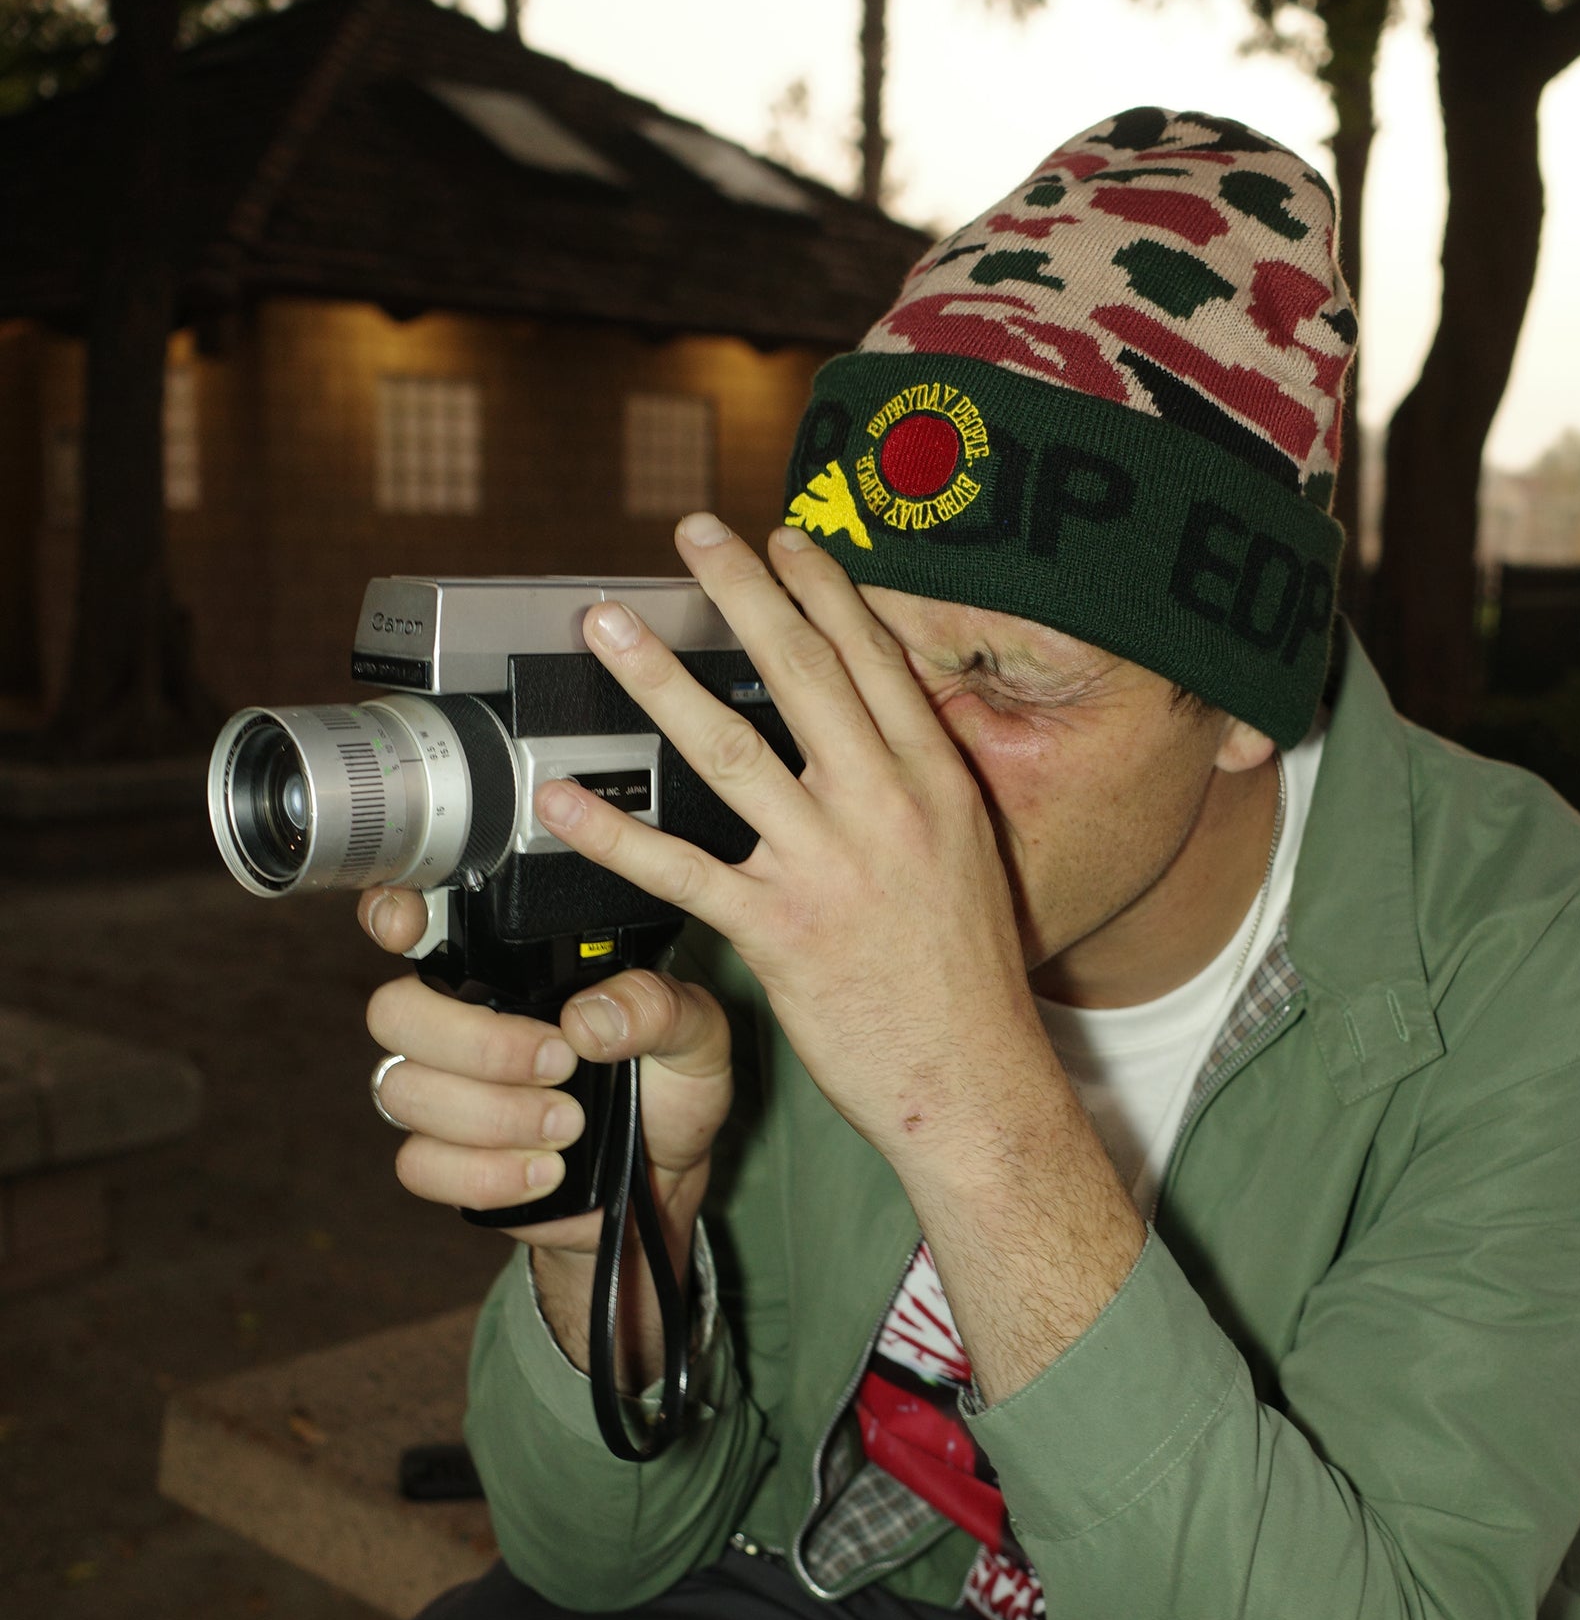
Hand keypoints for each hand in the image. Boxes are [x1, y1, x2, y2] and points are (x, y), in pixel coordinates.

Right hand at [358, 887, 732, 1376]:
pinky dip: (485, 1174)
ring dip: (493, 1114)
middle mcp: (461, 1025)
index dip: (393, 916)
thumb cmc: (669, 1089)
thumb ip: (659, 1007)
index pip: (419, 926)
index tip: (406, 928)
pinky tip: (545, 1171)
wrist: (663, 1181)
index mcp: (508, 973)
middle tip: (559, 1064)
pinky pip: (420, 1164)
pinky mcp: (445, 1162)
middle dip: (476, 1044)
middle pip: (395, 1012)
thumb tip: (589, 1017)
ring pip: (405, 1091)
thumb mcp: (694, 1035)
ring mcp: (443, 1094)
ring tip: (571, 1124)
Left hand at [529, 520, 1052, 1168]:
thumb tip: (873, 738)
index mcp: (936, 784)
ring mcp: (830, 867)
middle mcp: (886, 809)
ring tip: (606, 627)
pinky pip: (682, 870)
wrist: (975, 1084)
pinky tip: (564, 798)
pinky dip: (615, 832)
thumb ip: (916, 793)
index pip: (873, 662)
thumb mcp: (966, 860)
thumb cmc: (968, 984)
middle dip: (743, 592)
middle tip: (693, 534)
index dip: (824, 590)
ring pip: (729, 749)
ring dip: (659, 679)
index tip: (783, 538)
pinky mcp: (780, 932)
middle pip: (803, 673)